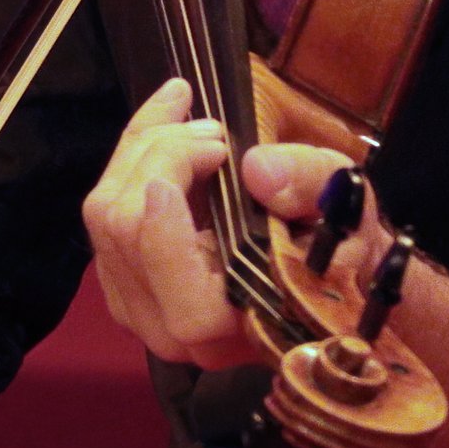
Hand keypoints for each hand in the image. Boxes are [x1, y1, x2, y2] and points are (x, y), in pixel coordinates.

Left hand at [83, 77, 389, 368]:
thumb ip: (311, 185)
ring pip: (104, 221)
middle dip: (161, 157)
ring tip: (188, 112)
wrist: (323, 265)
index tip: (210, 152)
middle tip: (211, 122)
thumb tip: (258, 171)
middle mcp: (178, 335)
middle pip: (127, 238)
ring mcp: (140, 310)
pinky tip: (166, 127)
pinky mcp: (121, 283)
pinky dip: (128, 159)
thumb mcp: (347, 206)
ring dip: (141, 151)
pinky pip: (101, 217)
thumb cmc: (339, 241)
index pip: (186, 303)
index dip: (174, 231)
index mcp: (241, 331)